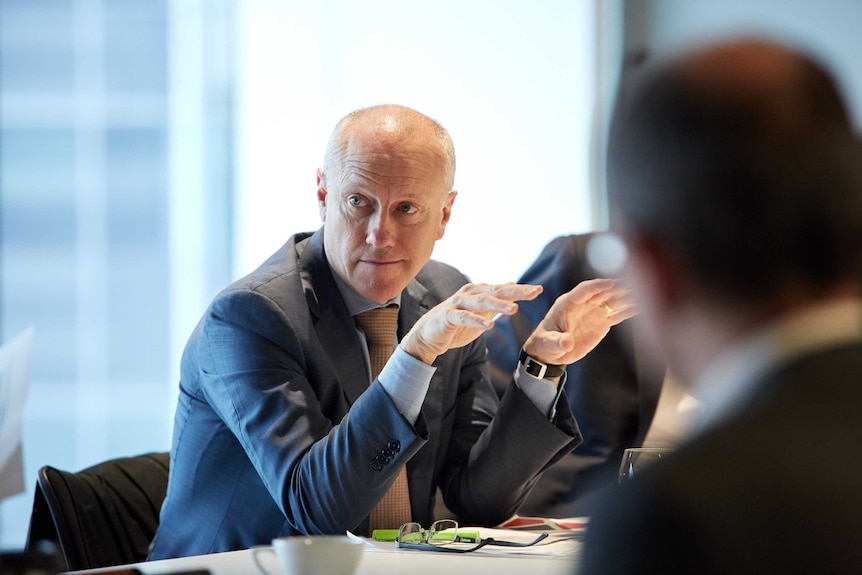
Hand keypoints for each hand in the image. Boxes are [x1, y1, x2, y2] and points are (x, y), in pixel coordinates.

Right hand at [401, 282, 542, 364]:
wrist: (426, 338)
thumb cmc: (454, 326)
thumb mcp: (479, 314)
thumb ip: (494, 303)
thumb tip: (512, 289)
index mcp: (477, 293)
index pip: (503, 290)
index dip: (521, 290)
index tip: (538, 290)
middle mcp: (469, 294)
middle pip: (495, 291)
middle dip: (515, 292)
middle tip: (534, 292)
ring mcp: (457, 304)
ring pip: (480, 302)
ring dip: (498, 305)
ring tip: (514, 309)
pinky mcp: (447, 316)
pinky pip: (463, 317)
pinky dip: (476, 320)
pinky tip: (489, 325)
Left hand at [523, 278, 636, 365]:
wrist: (552, 352)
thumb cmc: (546, 344)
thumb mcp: (549, 344)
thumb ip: (558, 341)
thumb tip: (567, 342)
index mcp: (567, 303)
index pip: (584, 290)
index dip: (598, 286)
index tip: (612, 283)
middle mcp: (583, 304)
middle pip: (603, 292)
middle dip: (618, 288)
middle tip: (635, 284)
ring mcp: (594, 311)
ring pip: (613, 300)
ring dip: (628, 296)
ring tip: (646, 293)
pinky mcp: (602, 321)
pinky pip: (618, 313)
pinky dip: (630, 310)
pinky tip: (644, 307)